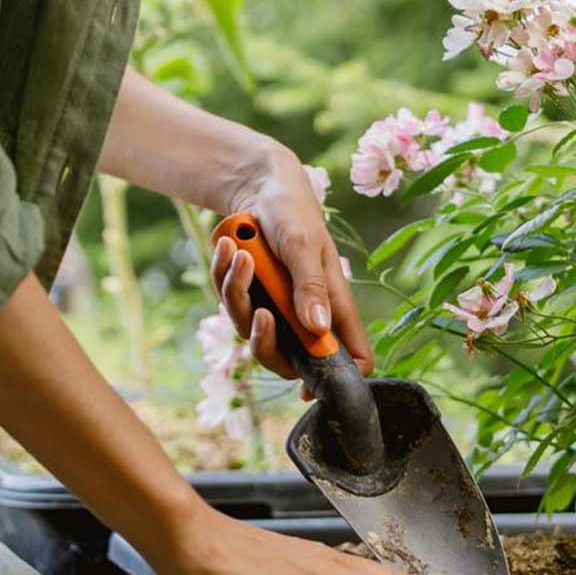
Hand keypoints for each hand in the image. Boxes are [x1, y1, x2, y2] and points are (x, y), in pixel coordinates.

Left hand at [210, 144, 371, 392]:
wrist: (257, 186)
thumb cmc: (293, 212)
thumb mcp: (304, 245)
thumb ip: (311, 287)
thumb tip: (318, 329)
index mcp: (332, 304)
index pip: (350, 355)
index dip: (337, 380)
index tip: (310, 388)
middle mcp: (303, 313)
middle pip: (288, 360)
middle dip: (267, 343)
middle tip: (261, 315)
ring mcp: (273, 306)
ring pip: (249, 328)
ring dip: (239, 292)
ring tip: (239, 254)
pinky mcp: (247, 294)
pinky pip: (229, 301)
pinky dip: (225, 274)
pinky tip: (227, 247)